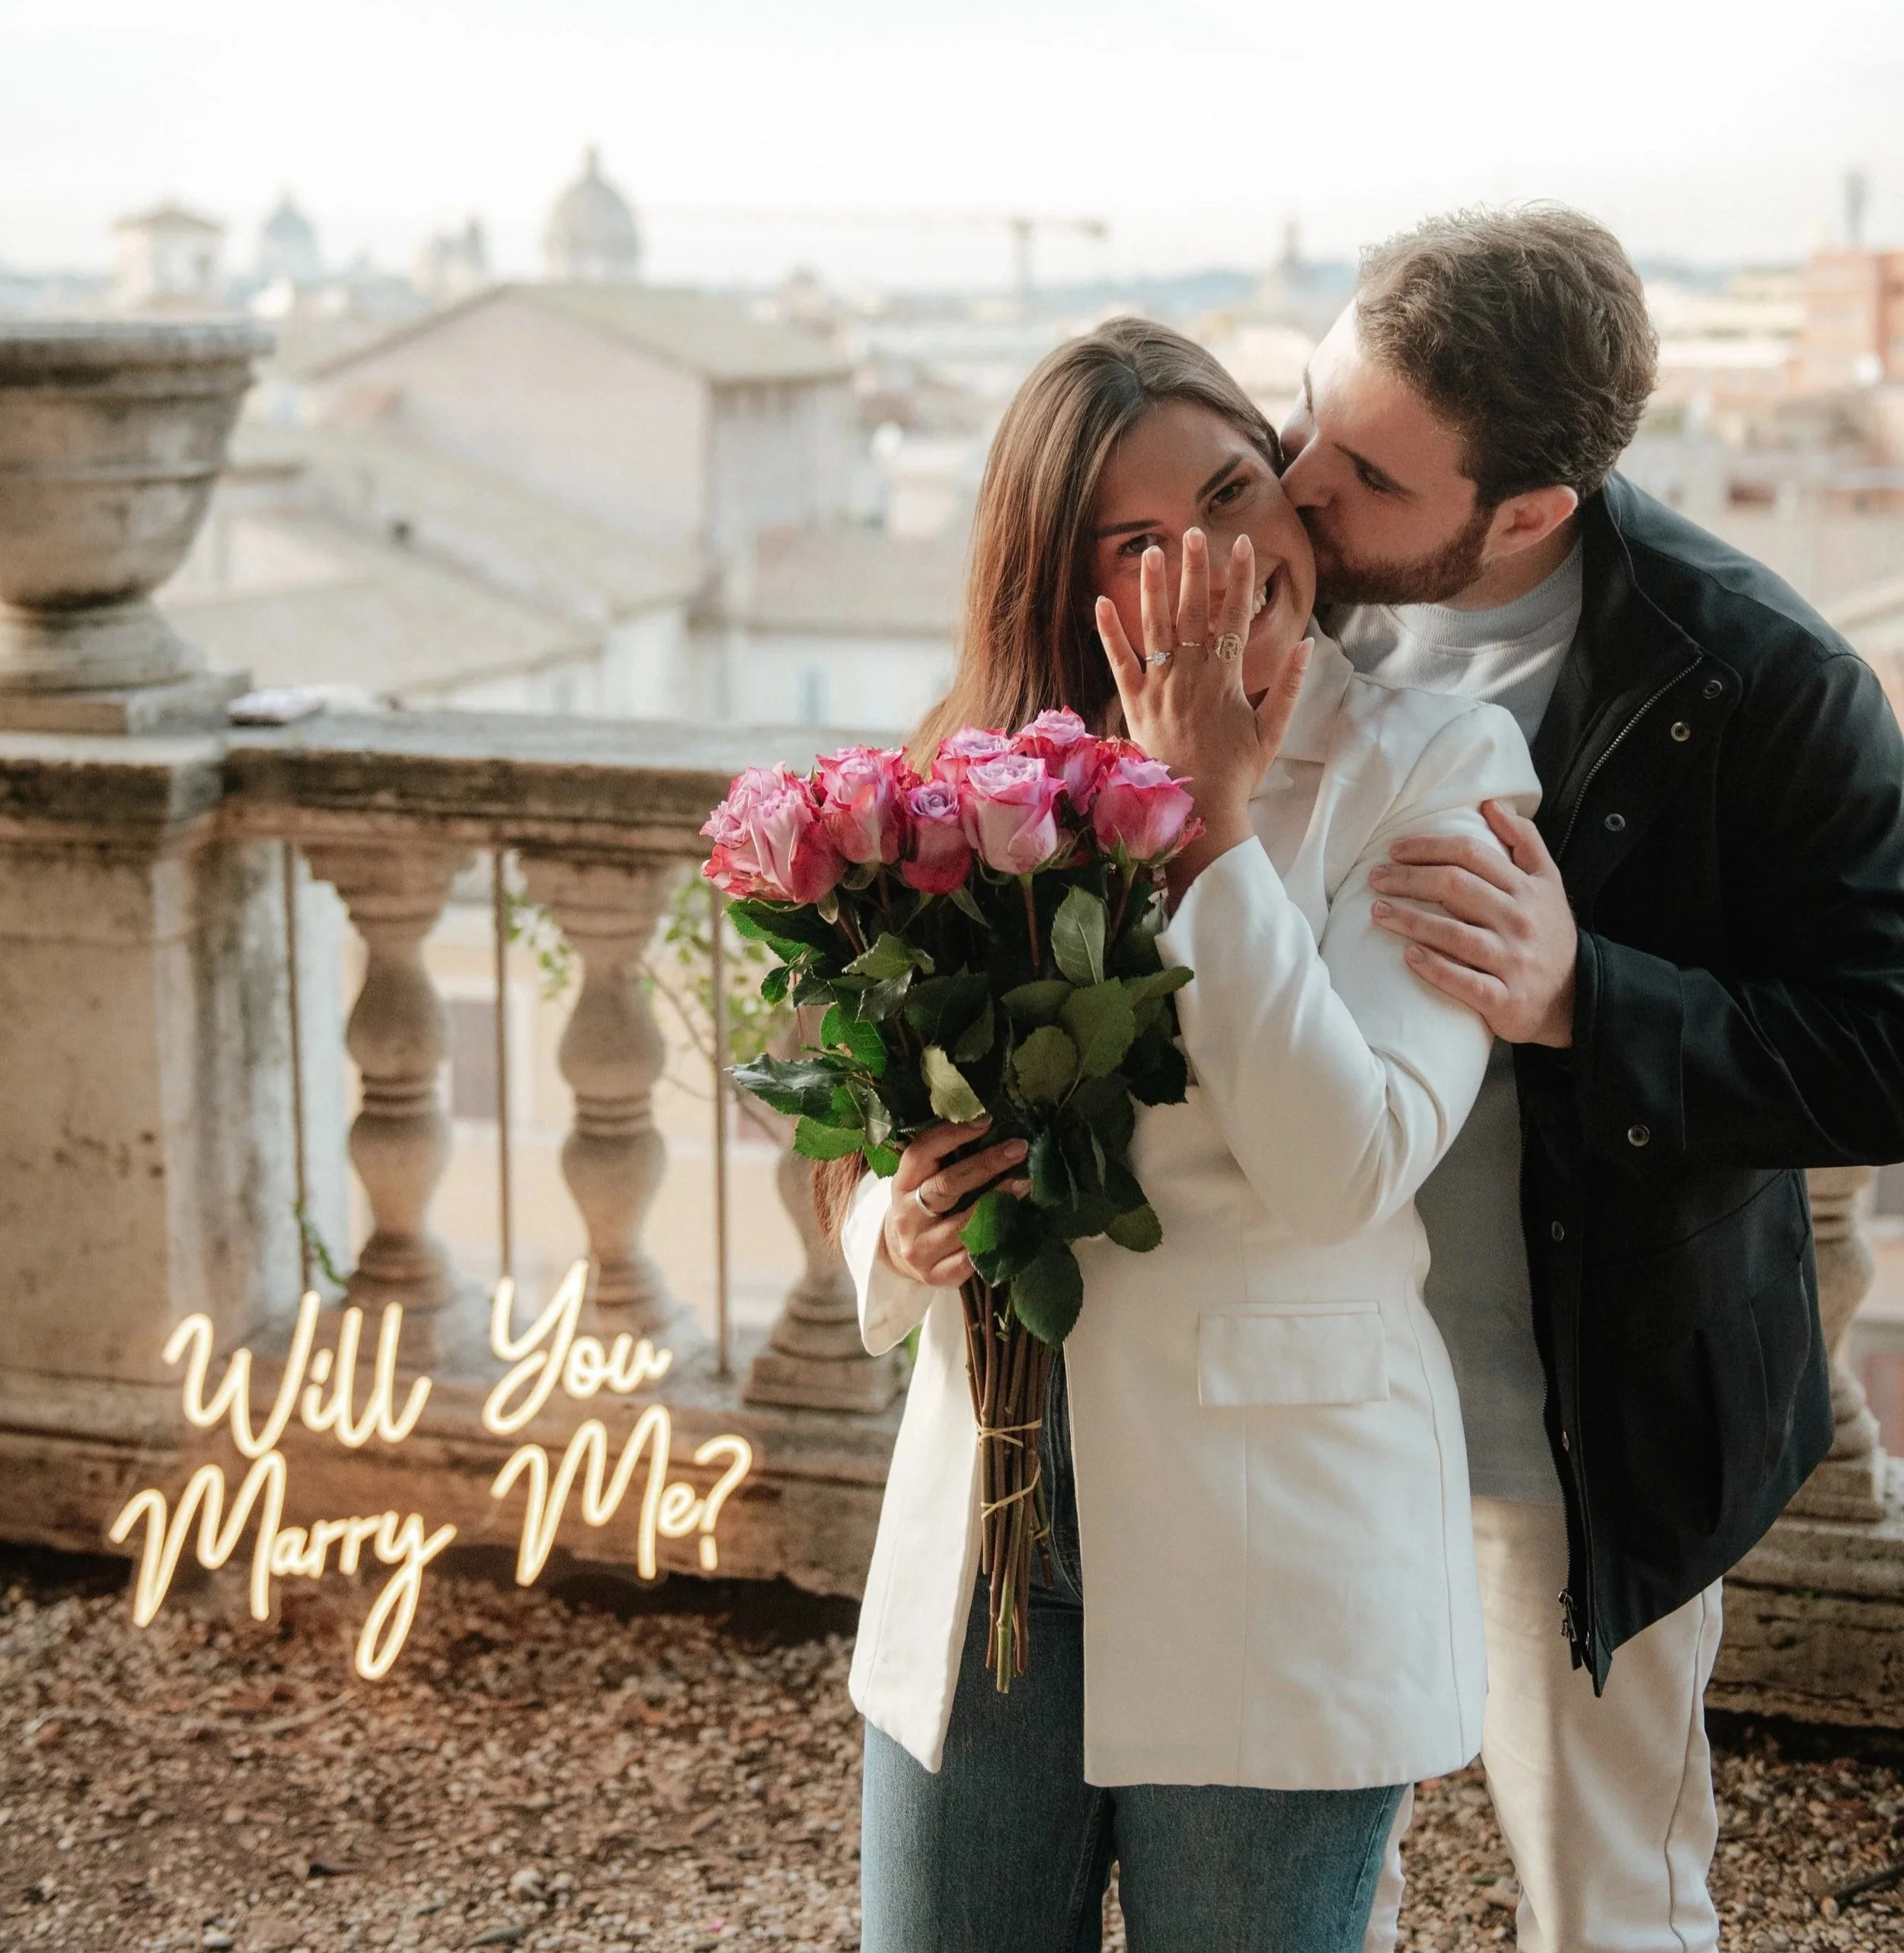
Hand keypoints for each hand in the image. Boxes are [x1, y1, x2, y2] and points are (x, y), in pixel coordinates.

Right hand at [881, 1120, 1030, 1287]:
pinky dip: (996, 1238)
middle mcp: (906, 1217)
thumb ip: (944, 1160)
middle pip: (946, 1186)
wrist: (901, 1256)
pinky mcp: (937, 1275)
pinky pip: (972, 1257)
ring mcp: (921, 1249)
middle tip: (1018, 1148)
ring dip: (999, 1201)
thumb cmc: (922, 1206)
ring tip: (1025, 1182)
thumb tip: (990, 1126)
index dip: (952, 1135)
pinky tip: (1015, 1223)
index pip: (920, 1154)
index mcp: (900, 1185)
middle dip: (986, 1164)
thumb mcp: (921, 1181)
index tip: (986, 1121)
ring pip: (964, 1224)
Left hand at [1095, 529, 1309, 895]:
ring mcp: (1160, 688)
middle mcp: (1190, 677)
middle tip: (1194, 531)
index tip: (1242, 544)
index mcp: (1225, 680)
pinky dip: (1110, 633)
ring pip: (1156, 629)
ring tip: (1153, 552)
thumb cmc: (1239, 771)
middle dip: (1195, 570)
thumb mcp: (1273, 731)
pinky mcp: (1135, 704)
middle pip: (1193, 613)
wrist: (1199, 807)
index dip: (1239, 579)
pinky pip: (1119, 663)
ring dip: (1154, 588)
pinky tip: (1101, 601)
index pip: (1234, 617)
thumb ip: (1290, 687)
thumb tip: (1308, 645)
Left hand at [1367, 800, 1577, 1046]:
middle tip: (1375, 878)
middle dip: (1409, 879)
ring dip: (1411, 920)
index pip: (1471, 855)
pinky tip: (1409, 956)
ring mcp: (1512, 960)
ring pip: (1455, 934)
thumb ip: (1524, 841)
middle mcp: (1519, 920)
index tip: (1394, 850)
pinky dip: (1435, 968)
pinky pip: (1465, 981)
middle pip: (1456, 887)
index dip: (1429, 847)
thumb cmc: (1549, 932)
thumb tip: (1492, 804)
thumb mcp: (1548, 882)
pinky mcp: (1504, 999)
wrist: (1577, 995)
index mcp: (1526, 889)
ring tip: (1377, 911)